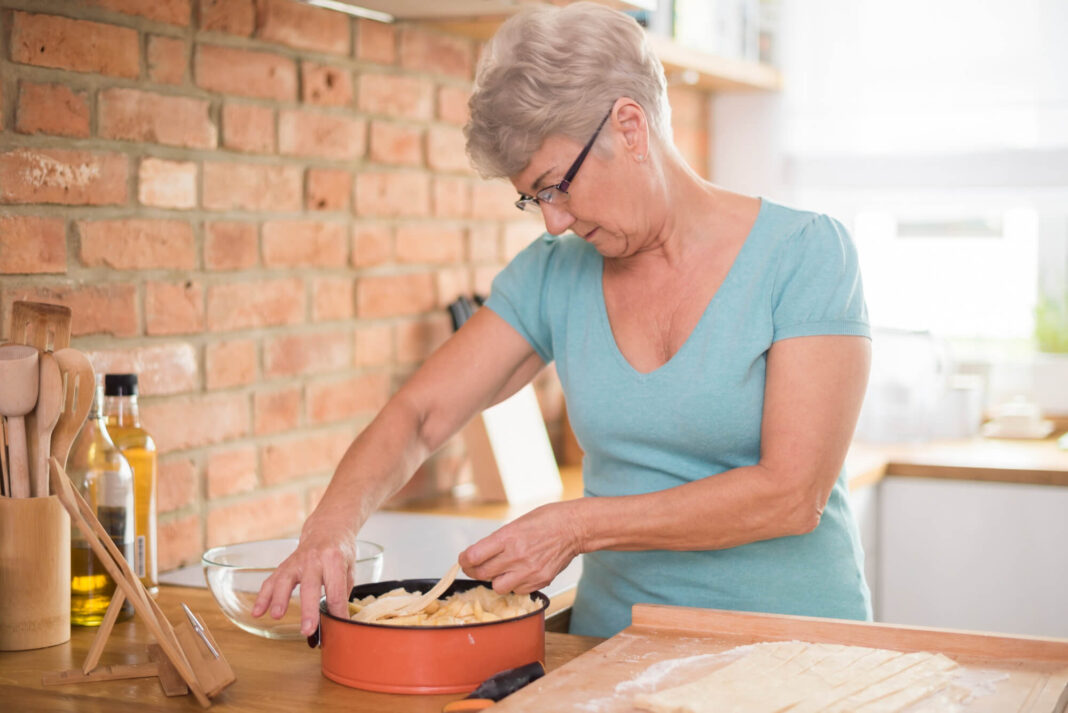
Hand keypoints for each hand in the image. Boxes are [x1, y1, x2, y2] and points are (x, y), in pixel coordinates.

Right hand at [251, 516, 358, 636]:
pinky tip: (258, 612)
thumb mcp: (349, 568)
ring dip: (280, 599)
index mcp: (334, 559)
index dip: (337, 611)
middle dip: (308, 610)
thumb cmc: (339, 551)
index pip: (336, 590)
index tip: (338, 627)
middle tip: (307, 629)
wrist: (327, 529)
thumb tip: (339, 619)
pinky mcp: (285, 565)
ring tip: (277, 616)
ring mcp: (297, 561)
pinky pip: (272, 581)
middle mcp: (314, 559)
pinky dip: (263, 597)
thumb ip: (343, 592)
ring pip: (285, 580)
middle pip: (310, 586)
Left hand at [459, 501, 584, 593]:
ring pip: (498, 587)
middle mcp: (516, 556)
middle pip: (482, 574)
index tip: (464, 559)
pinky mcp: (540, 581)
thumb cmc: (547, 520)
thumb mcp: (516, 523)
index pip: (473, 556)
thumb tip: (480, 555)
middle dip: (474, 571)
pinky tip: (519, 573)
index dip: (464, 560)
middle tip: (475, 568)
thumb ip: (498, 541)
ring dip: (496, 580)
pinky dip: (514, 585)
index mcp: (508, 537)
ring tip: (502, 570)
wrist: (575, 527)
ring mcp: (529, 571)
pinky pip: (517, 591)